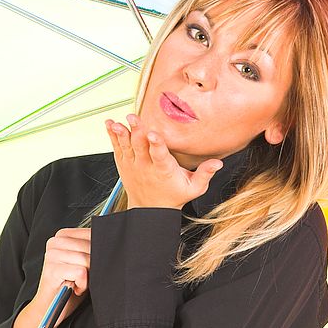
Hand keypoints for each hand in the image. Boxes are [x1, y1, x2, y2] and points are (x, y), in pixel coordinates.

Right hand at [31, 227, 90, 327]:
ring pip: (87, 260)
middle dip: (93, 266)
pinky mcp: (52, 270)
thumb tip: (114, 243)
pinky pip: (81, 272)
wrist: (50, 308)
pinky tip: (74, 288)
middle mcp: (55, 242)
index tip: (89, 266)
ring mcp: (52, 255)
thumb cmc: (70, 285)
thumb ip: (92, 249)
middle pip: (91, 247)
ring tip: (77, 283)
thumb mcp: (84, 262)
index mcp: (62, 235)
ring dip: (88, 277)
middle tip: (83, 278)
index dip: (99, 251)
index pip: (92, 234)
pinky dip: (82, 284)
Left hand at [105, 113, 223, 209]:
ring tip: (117, 123)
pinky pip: (117, 148)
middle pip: (141, 146)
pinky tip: (109, 124)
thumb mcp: (193, 189)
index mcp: (164, 170)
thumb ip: (205, 174)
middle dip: (137, 131)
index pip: (160, 155)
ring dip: (122, 133)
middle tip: (134, 118)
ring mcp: (133, 165)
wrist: (149, 210)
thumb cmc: (173, 196)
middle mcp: (146, 167)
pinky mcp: (125, 163)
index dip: (156, 144)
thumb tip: (218, 163)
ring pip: (127, 146)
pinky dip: (113, 136)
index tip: (153, 134)